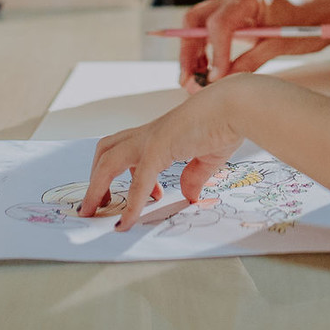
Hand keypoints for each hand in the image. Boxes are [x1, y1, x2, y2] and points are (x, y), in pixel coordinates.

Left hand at [78, 76, 253, 228]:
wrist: (237, 105)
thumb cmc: (227, 123)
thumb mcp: (208, 157)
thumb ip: (194, 174)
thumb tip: (188, 194)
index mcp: (160, 134)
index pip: (128, 150)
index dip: (126, 176)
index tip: (138, 199)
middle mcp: (149, 134)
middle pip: (106, 150)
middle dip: (96, 178)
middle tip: (99, 205)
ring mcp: (150, 139)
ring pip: (107, 161)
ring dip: (96, 188)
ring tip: (92, 214)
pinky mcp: (158, 147)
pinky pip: (137, 181)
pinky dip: (130, 205)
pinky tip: (126, 224)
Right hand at [178, 0, 329, 89]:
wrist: (329, 13)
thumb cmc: (312, 24)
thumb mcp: (282, 45)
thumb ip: (251, 61)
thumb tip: (223, 81)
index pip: (220, 24)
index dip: (215, 54)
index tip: (214, 77)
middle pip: (197, 19)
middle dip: (190, 50)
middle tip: (189, 78)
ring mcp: (235, 1)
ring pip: (199, 22)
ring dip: (194, 50)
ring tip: (195, 77)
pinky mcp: (236, 12)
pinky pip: (211, 27)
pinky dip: (205, 47)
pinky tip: (207, 67)